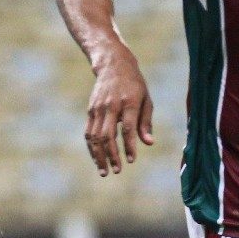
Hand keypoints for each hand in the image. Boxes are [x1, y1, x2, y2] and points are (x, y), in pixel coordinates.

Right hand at [85, 56, 153, 175]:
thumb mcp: (146, 99)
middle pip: (108, 135)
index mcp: (129, 102)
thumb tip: (149, 143)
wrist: (114, 65)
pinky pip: (89, 133)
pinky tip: (97, 159)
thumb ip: (146, 122)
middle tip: (117, 171)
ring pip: (95, 137)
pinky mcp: (91, 111)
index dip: (129, 146)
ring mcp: (99, 108)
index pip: (128, 128)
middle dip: (112, 155)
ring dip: (99, 156)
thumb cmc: (135, 85)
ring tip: (105, 171)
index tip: (132, 160)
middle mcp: (112, 106)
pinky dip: (92, 148)